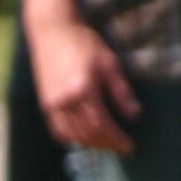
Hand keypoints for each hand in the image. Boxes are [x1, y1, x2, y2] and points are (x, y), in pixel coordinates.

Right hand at [28, 18, 139, 151]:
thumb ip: (121, 91)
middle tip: (120, 148)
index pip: (102, 125)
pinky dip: (72, 138)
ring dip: (90, 144)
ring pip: (72, 135)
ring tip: (105, 144)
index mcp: (84, 90)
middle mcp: (66, 101)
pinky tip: (83, 139)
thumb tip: (134, 115)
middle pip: (88, 134)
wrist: (52, 32)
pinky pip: (58, 130)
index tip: (129, 146)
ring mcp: (53, 105)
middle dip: (106, 144)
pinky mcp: (45, 104)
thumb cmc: (83, 43)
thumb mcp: (109, 63)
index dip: (116, 139)